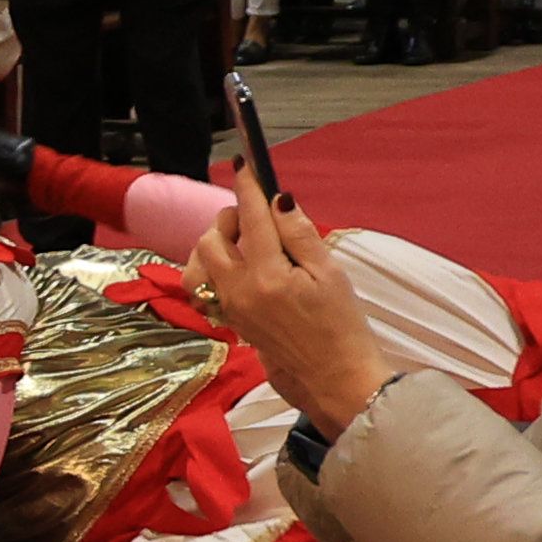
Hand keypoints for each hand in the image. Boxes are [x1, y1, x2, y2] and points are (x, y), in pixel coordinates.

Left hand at [185, 183, 383, 429]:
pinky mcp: (228, 319)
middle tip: (259, 217)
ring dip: (217, 243)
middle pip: (212, 238)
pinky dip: (212, 269)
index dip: (248, 187)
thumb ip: (300, 234)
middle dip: (231, 218)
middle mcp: (239, 290)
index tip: (246, 165)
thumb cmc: (342, 324)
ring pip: (199, 262)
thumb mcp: (330, 274)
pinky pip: (203, 286)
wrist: (333, 376)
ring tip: (247, 242)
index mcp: (268, 275)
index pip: (252, 218)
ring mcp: (229, 307)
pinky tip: (239, 268)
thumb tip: (278, 199)